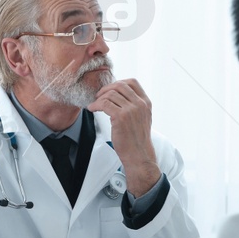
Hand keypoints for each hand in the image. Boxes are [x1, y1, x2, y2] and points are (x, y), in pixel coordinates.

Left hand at [89, 78, 159, 194]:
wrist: (139, 155)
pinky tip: (92, 109)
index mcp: (146, 102)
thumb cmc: (137, 139)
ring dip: (99, 98)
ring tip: (94, 105)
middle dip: (106, 88)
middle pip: (120, 85)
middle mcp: (140, 104)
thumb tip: (119, 95)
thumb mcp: (142, 118)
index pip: (132, 82)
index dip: (118, 83)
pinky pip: (104, 104)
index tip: (109, 90)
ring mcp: (131, 110)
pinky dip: (95, 105)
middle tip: (98, 95)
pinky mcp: (120, 117)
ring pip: (110, 94)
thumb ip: (135, 105)